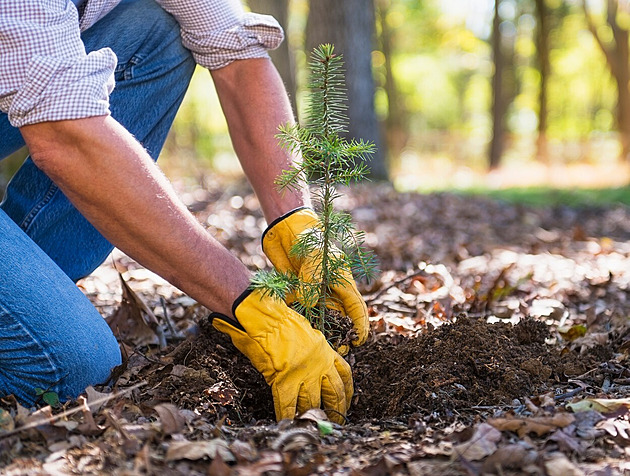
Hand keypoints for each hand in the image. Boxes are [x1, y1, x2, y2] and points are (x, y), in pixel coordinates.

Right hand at [211, 288, 352, 423]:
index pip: (344, 373)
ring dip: (313, 416)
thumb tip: (310, 364)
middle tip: (335, 421)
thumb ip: (312, 350)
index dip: (348, 390)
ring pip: (313, 402)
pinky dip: (288, 417)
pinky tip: (288, 423)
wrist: (266, 319)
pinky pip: (289, 406)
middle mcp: (319, 364)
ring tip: (312, 425)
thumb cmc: (279, 320)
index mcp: (325, 350)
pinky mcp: (285, 382)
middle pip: (335, 393)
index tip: (347, 400)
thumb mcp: (305, 332)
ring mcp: (304, 374)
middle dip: (336, 410)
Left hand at [261, 208, 368, 353]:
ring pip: (321, 319)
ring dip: (321, 333)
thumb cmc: (309, 239)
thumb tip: (309, 305)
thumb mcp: (314, 258)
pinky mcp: (297, 293)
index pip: (356, 308)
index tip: (357, 341)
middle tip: (338, 353)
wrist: (287, 229)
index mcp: (343, 282)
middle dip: (341, 336)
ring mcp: (314, 293)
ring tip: (321, 349)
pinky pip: (301, 312)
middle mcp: (331, 290)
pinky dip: (301, 322)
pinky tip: (299, 333)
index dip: (359, 325)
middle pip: (340, 318)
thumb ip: (312, 283)